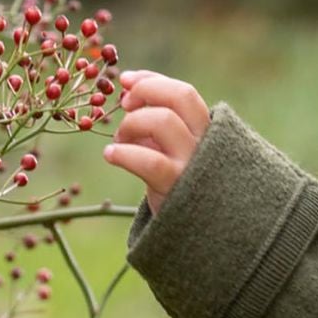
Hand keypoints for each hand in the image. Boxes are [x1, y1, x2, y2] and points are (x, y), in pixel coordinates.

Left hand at [103, 70, 211, 214]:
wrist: (197, 237)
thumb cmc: (178, 190)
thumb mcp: (174, 153)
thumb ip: (159, 125)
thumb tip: (128, 92)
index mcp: (206, 133)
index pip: (183, 93)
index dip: (151, 80)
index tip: (126, 81)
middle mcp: (205, 145)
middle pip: (179, 97)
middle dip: (144, 92)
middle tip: (124, 106)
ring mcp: (193, 166)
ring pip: (163, 121)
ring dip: (131, 124)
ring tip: (119, 139)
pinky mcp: (177, 188)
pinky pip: (148, 160)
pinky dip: (122, 153)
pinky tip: (111, 155)